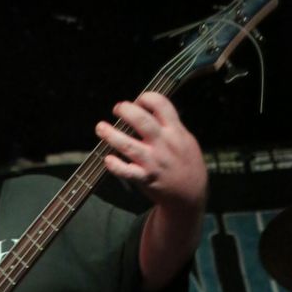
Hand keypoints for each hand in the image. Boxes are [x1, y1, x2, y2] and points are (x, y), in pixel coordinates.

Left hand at [95, 91, 206, 208]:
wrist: (190, 194)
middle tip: (117, 109)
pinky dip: (115, 165)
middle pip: (141, 121)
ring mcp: (153, 162)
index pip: (161, 105)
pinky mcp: (145, 179)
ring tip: (101, 127)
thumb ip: (171, 125)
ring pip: (128, 145)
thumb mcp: (186, 139)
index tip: (138, 101)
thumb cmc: (187, 164)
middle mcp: (163, 145)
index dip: (146, 98)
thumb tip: (151, 109)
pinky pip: (126, 171)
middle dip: (126, 110)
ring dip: (111, 135)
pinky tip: (107, 159)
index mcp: (175, 132)